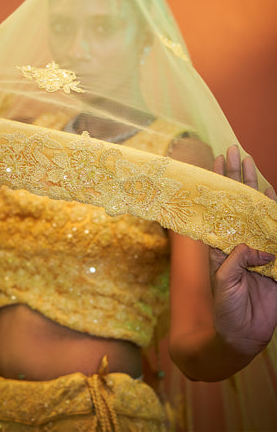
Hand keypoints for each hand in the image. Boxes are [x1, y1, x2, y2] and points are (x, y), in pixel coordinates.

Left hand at [210, 145, 276, 357]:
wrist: (242, 337)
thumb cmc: (226, 311)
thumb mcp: (225, 283)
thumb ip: (238, 260)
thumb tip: (257, 247)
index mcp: (221, 245)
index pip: (218, 208)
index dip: (219, 187)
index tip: (217, 163)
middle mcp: (238, 241)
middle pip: (237, 202)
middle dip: (236, 178)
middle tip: (234, 152)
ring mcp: (258, 249)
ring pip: (257, 211)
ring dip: (255, 189)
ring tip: (250, 163)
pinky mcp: (275, 262)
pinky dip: (275, 215)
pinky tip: (272, 195)